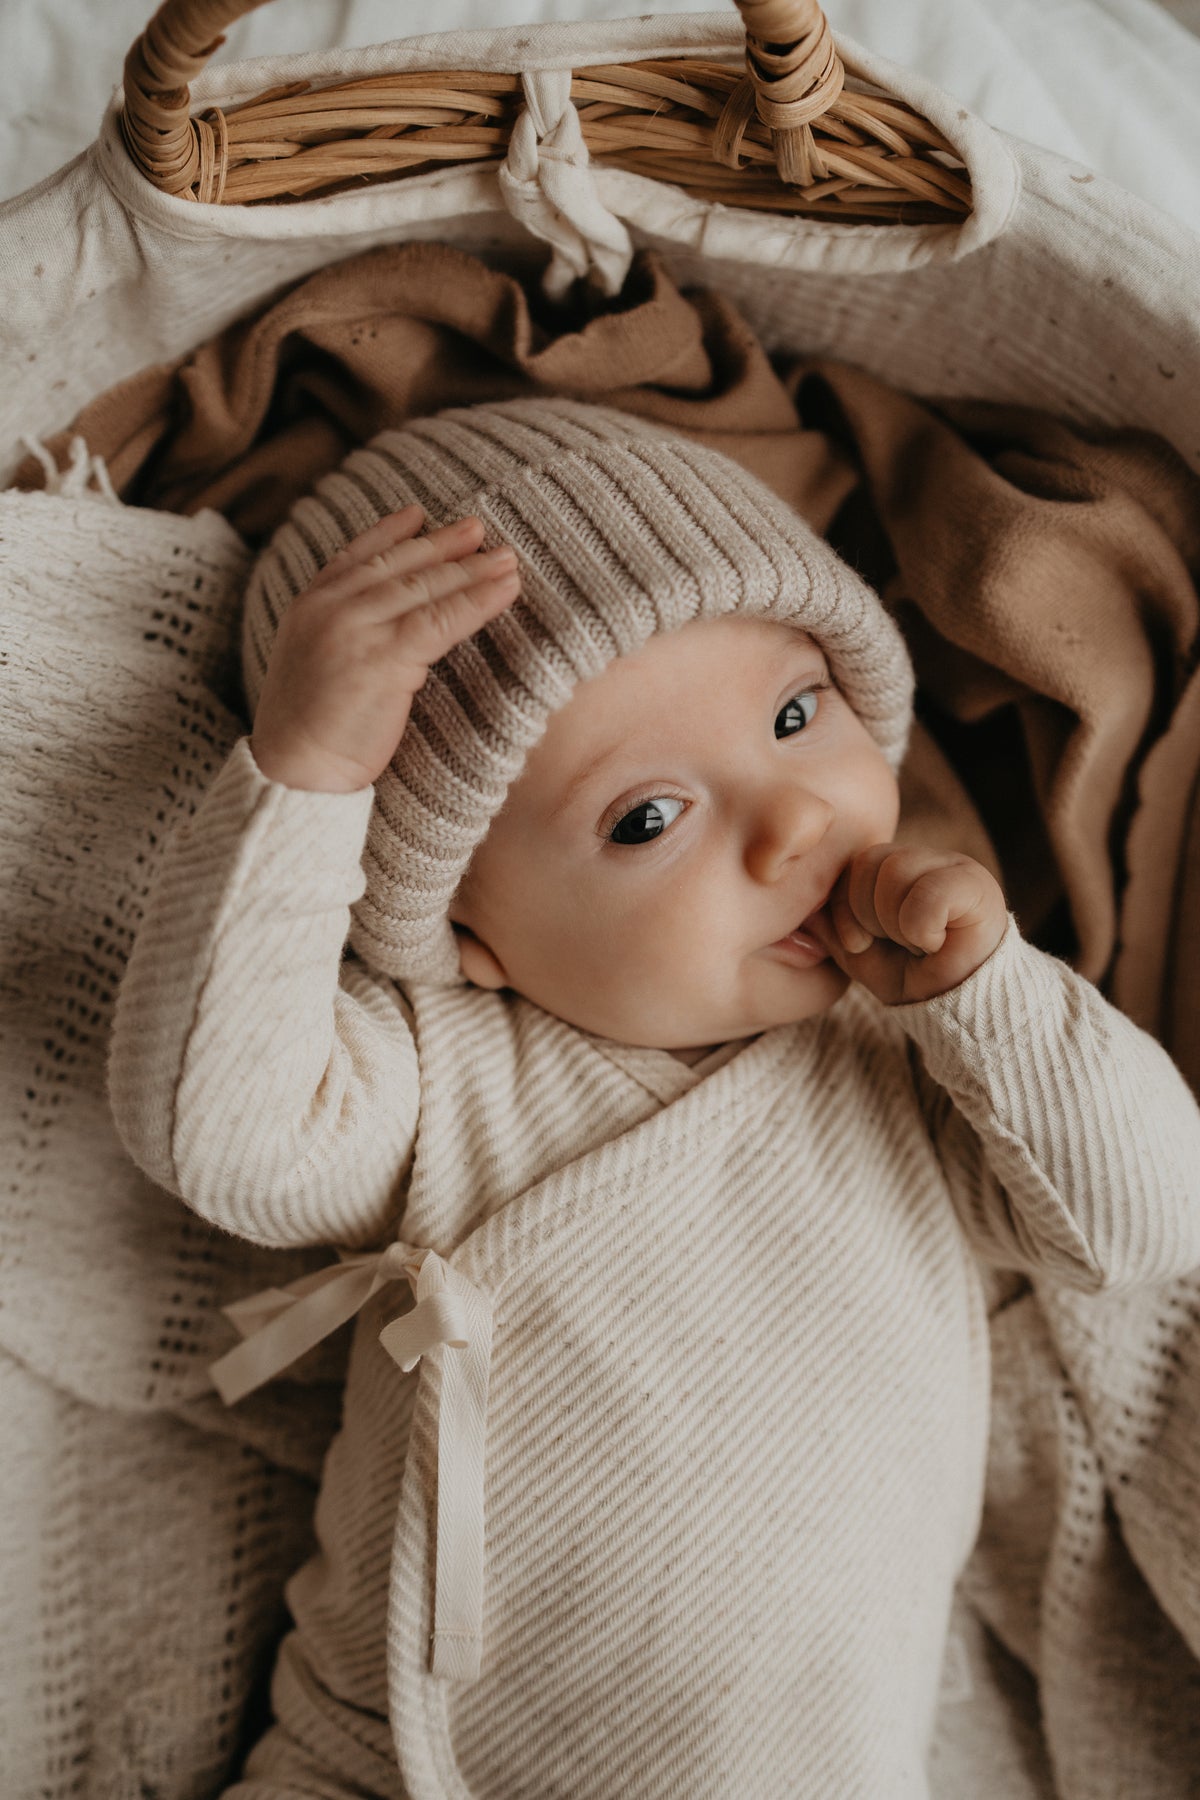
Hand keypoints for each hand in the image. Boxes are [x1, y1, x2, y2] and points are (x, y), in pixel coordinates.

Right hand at [250, 506, 520, 791]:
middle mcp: (330, 607)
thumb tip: (385, 628)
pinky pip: (441, 620)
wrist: (294, 771)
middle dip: (443, 545)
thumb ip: (342, 635)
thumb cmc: (308, 733)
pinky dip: (478, 602)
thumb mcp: (316, 666)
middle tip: (479, 529)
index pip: (355, 556)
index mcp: (308, 605)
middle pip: (398, 566)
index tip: (418, 514)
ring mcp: (355, 628)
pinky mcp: (384, 657)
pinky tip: (505, 590)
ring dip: (471, 570)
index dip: (389, 533)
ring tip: (506, 558)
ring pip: (424, 588)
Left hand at [807, 844, 1007, 1005]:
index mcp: (896, 868)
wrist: (955, 1008)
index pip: (852, 863)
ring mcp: (954, 866)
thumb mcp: (857, 953)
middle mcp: (925, 859)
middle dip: (868, 916)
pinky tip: (935, 945)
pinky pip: (929, 893)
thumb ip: (830, 924)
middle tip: (894, 943)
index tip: (860, 943)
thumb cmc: (909, 977)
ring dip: (895, 924)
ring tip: (916, 944)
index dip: (845, 908)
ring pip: (896, 871)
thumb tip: (802, 905)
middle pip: (870, 861)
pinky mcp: (977, 886)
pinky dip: (921, 929)